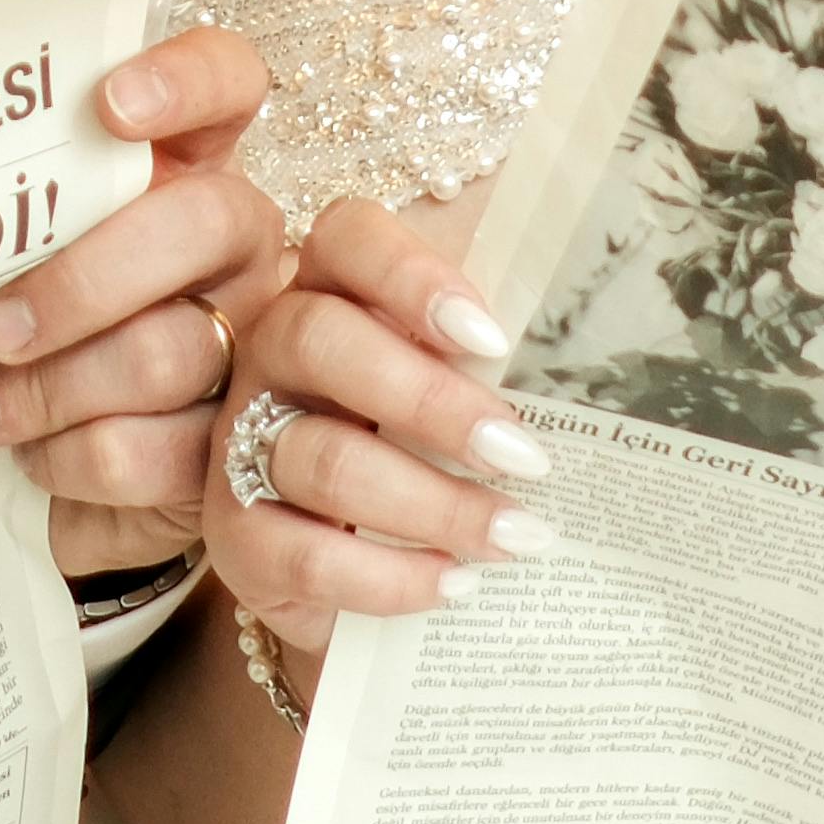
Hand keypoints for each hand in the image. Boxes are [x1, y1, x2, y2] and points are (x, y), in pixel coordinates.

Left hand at [0, 26, 283, 573]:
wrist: (45, 470)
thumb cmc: (19, 326)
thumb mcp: (8, 252)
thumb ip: (1, 210)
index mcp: (185, 169)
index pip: (226, 83)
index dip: (185, 80)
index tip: (109, 104)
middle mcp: (234, 245)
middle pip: (200, 222)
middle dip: (82, 281)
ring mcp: (248, 343)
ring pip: (168, 351)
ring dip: (48, 389)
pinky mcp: (229, 445)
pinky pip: (155, 449)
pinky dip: (69, 458)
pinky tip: (27, 454)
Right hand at [191, 196, 561, 661]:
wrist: (364, 567)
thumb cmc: (426, 452)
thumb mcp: (458, 388)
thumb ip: (498, 356)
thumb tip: (586, 364)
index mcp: (330, 290)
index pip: (346, 239)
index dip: (411, 275)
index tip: (492, 338)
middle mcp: (272, 354)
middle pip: (324, 341)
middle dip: (434, 402)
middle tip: (527, 457)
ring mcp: (241, 444)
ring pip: (324, 458)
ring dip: (435, 504)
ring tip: (515, 535)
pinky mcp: (236, 538)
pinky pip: (308, 555)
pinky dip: (392, 577)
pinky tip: (456, 583)